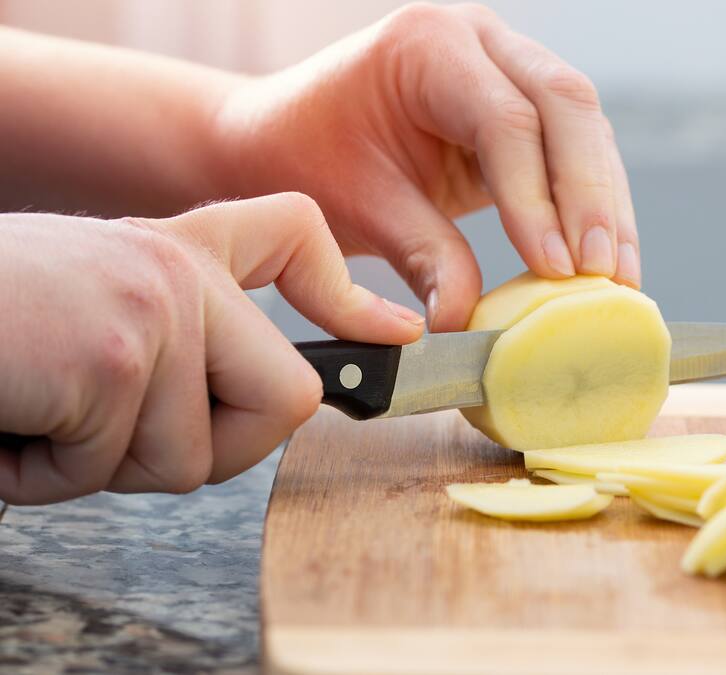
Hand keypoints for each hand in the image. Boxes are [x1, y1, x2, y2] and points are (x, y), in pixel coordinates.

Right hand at [0, 193, 419, 504]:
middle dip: (209, 451)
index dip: (345, 291)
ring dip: (105, 467)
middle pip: (288, 402)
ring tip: (41, 412)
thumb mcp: (102, 319)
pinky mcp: (116, 355)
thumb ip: (190, 342)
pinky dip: (50, 474)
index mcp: (179, 252)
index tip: (388, 336)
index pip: (292, 232)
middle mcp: (180, 267)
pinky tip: (11, 418)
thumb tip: (298, 401)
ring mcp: (155, 306)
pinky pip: (120, 467)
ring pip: (196, 457)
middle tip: (114, 430)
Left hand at [214, 2, 638, 331]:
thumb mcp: (359, 207)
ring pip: (585, 126)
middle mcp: (479, 41)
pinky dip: (592, 205)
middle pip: (566, 105)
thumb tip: (467, 318)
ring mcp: (507, 66)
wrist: (286, 135)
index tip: (556, 267)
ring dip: (606, 205)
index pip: (505, 119)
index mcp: (428, 46)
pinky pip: (575, 149)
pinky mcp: (522, 107)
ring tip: (618, 276)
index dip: (538, 197)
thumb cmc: (308, 157)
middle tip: (602, 271)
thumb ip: (422, 256)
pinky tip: (605, 258)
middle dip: (592, 195)